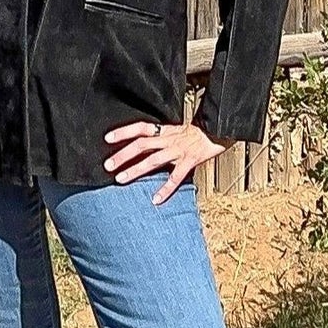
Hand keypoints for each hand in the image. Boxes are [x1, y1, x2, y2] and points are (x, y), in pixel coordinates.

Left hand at [103, 121, 224, 204]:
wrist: (219, 128)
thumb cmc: (197, 131)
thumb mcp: (176, 130)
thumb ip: (161, 137)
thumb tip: (144, 145)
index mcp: (165, 130)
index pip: (140, 128)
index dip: (123, 132)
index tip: (107, 139)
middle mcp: (169, 139)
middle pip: (141, 145)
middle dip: (123, 155)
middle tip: (107, 165)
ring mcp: (179, 151)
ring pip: (153, 160)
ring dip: (135, 170)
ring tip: (120, 179)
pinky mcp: (190, 161)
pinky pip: (176, 177)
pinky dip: (165, 189)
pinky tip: (156, 199)